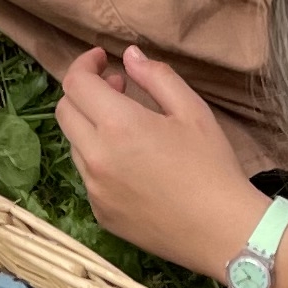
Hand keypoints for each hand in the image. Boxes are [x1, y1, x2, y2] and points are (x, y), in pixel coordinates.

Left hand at [56, 44, 259, 276]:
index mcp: (118, 125)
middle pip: (65, 112)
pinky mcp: (101, 214)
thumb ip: (156, 76)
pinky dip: (101, 161)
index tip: (102, 60)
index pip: (76, 84)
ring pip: (75, 145)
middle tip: (117, 88)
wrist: (222, 231)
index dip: (84, 64)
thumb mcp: (192, 111)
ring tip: (129, 129)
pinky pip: (89, 178)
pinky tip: (134, 166)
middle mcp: (96, 157)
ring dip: (91, 127)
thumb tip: (129, 56)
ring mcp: (95, 190)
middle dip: (84, 93)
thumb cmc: (213, 167)